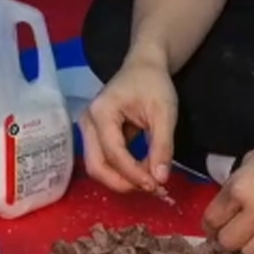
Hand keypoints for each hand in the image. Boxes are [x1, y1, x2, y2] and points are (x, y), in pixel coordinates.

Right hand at [78, 51, 177, 194]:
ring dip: (122, 179)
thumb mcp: (165, 112)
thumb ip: (163, 145)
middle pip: (96, 165)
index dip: (133, 173)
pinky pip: (104, 159)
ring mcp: (87, 130)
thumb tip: (161, 179)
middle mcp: (87, 123)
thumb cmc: (154, 84)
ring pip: (97, 166)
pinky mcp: (95, 135)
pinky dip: (122, 170)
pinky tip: (142, 172)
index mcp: (101, 112)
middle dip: (123, 182)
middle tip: (151, 188)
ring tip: (149, 181)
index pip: (113, 152)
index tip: (155, 184)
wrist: (145, 66)